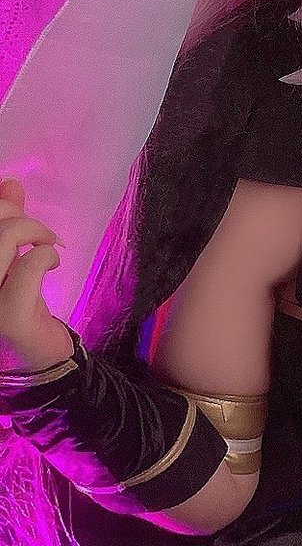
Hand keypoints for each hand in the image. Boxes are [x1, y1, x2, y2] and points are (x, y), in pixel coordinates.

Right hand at [0, 176, 70, 368]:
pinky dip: (44, 256)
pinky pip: (27, 267)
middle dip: (16, 218)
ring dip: (34, 231)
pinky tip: (52, 263)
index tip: (13, 211)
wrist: (37, 362)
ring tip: (48, 245)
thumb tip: (10, 183)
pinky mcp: (7, 318)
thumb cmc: (19, 308)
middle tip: (40, 234)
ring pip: (2, 240)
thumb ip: (5, 226)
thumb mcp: (8, 262)